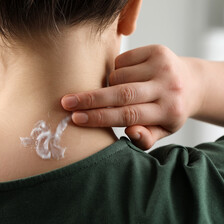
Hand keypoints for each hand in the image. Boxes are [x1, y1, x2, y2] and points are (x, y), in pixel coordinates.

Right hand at [61, 45, 202, 149]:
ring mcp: (163, 66)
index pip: (129, 115)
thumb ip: (146, 137)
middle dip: (90, 99)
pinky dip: (116, 70)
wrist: (192, 83)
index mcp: (169, 111)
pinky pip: (122, 61)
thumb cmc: (170, 111)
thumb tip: (129, 132)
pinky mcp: (157, 51)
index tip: (76, 119)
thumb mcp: (163, 130)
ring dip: (108, 85)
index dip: (100, 117)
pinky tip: (125, 77)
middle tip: (67, 102)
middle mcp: (168, 87)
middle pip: (122, 94)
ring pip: (118, 76)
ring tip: (115, 91)